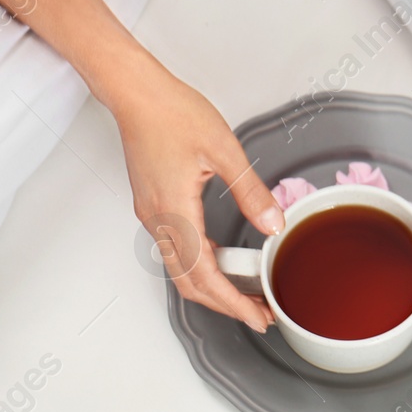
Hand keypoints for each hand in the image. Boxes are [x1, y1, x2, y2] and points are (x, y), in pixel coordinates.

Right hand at [108, 55, 282, 332]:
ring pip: (181, 267)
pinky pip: (177, 247)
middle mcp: (158, 219)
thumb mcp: (225, 151)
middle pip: (189, 282)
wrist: (137, 94)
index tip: (257, 317)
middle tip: (259, 313)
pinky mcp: (152, 205)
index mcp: (175, 211)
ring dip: (213, 285)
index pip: (205, 275)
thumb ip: (252, 192)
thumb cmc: (174, 113)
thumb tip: (274, 224)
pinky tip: (225, 258)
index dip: (233, 303)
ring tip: (247, 290)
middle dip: (225, 304)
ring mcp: (152, 214)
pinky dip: (202, 263)